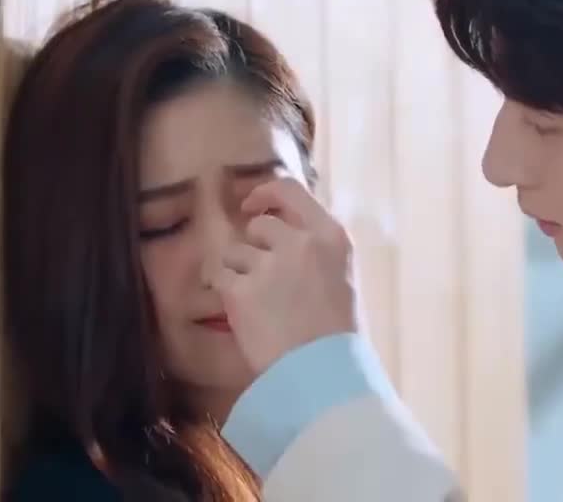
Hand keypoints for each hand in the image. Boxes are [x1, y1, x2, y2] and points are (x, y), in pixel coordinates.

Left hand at [205, 177, 360, 374]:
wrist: (324, 374)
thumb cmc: (340, 334)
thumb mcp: (343, 276)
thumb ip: (318, 250)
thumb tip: (290, 234)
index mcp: (331, 236)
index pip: (289, 189)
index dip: (264, 192)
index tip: (251, 204)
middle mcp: (299, 242)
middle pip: (258, 225)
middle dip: (254, 246)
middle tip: (261, 274)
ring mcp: (268, 265)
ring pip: (234, 251)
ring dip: (239, 271)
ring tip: (256, 302)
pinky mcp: (240, 291)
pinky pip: (219, 277)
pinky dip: (225, 291)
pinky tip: (241, 311)